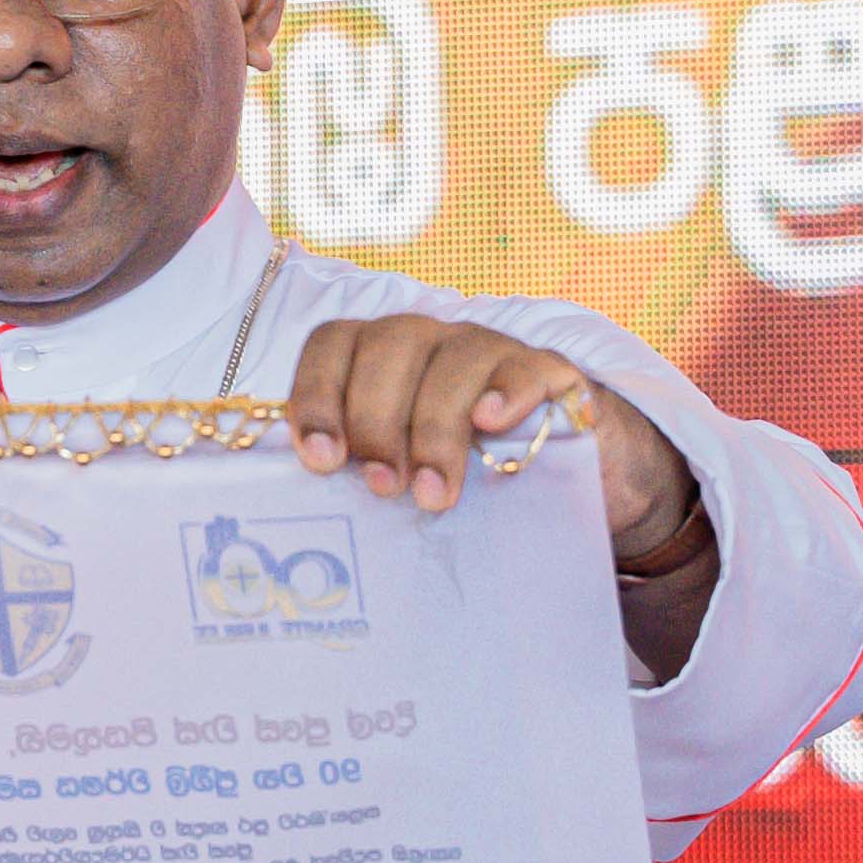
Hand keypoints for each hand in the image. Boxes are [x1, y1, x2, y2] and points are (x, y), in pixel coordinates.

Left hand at [284, 314, 697, 553]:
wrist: (562, 474)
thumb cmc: (459, 476)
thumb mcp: (402, 471)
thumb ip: (359, 473)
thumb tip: (300, 522)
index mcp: (378, 357)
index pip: (334, 345)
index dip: (317, 394)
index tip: (319, 459)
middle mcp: (429, 340)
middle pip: (388, 346)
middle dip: (376, 420)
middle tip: (381, 488)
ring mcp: (488, 350)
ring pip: (453, 358)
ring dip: (435, 427)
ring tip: (431, 494)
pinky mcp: (547, 370)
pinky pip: (525, 365)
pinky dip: (506, 391)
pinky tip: (492, 425)